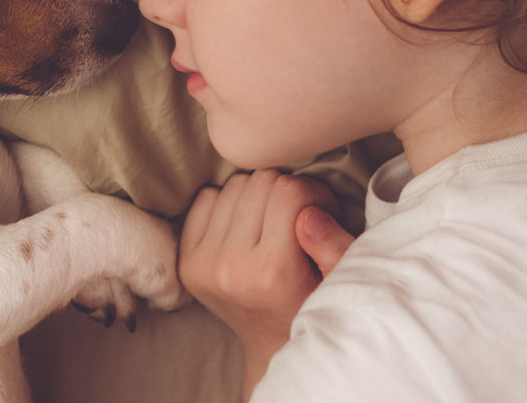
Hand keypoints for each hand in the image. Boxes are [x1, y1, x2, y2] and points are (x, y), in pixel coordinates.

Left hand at [179, 170, 353, 397]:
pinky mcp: (185, 260)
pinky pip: (206, 198)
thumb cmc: (314, 305)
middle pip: (260, 182)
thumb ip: (335, 244)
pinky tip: (246, 225)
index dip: (314, 192)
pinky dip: (229, 203)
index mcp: (271, 271)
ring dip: (258, 196)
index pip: (289, 192)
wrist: (273, 345)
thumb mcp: (340, 280)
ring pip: (234, 185)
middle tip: (298, 215)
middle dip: (287, 191)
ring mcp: (202, 263)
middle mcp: (230, 266)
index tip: (323, 210)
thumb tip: (309, 211)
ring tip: (273, 221)